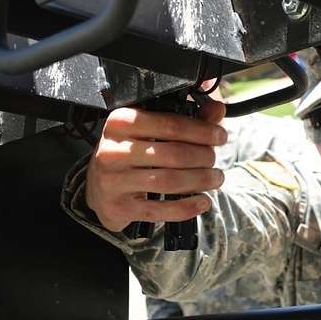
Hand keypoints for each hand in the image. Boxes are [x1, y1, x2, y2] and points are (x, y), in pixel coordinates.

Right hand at [85, 99, 227, 231]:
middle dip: (204, 157)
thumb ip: (186, 119)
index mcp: (121, 122)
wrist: (99, 189)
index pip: (171, 124)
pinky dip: (187, 207)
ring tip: (215, 179)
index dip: (202, 130)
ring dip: (200, 181)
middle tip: (214, 160)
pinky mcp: (119, 207)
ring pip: (169, 181)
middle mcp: (113, 150)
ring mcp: (113, 181)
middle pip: (173, 154)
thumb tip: (217, 109)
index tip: (220, 135)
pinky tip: (203, 202)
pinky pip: (160, 210)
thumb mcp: (150, 130)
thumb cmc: (130, 153)